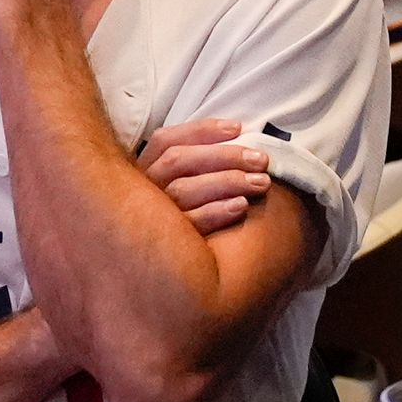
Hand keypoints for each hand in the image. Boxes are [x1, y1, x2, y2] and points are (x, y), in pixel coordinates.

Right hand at [139, 116, 272, 235]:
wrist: (157, 274)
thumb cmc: (177, 220)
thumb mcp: (173, 188)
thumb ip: (193, 166)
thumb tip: (235, 136)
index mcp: (141, 172)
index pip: (166, 141)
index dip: (201, 130)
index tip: (238, 128)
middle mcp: (141, 192)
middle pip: (178, 161)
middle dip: (223, 155)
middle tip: (261, 159)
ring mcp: (150, 219)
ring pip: (184, 190)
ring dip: (226, 181)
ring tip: (260, 182)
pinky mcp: (163, 248)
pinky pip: (189, 225)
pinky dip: (215, 213)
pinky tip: (241, 206)